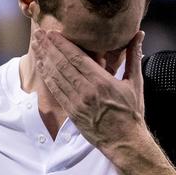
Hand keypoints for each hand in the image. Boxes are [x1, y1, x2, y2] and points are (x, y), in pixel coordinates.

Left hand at [33, 29, 145, 148]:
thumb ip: (134, 56)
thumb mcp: (135, 82)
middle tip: (38, 34)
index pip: (76, 58)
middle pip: (62, 64)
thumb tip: (139, 35)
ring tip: (36, 46)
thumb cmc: (131, 112)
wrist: (124, 141)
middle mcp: (86, 91)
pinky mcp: (72, 112)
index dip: (62, 44)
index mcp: (102, 81)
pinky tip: (42, 67)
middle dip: (48, 48)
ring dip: (44, 60)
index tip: (52, 33)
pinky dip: (47, 78)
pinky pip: (56, 92)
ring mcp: (77, 102)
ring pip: (56, 77)